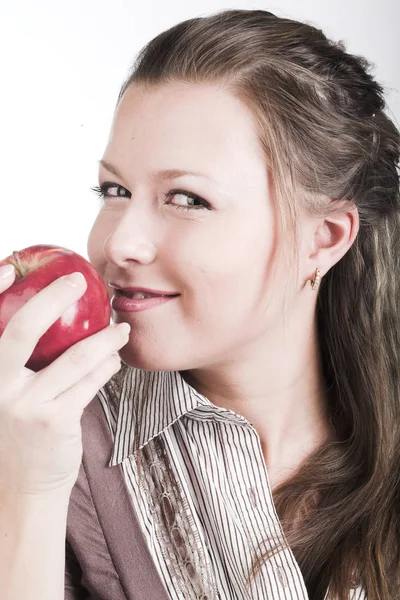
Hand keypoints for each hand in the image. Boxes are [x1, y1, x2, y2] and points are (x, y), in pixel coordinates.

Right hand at [0, 267, 129, 495]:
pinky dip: (107, 365)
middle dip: (53, 298)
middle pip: (23, 329)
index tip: (12, 267)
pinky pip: (90, 381)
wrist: (24, 487)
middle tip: (80, 282)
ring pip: (74, 357)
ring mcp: (25, 405)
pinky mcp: (55, 421)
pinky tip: (114, 358)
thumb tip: (52, 318)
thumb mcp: (11, 395)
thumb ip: (22, 364)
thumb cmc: (21, 432)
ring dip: (104, 338)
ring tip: (120, 330)